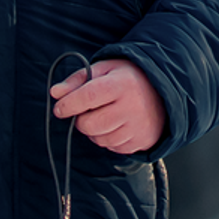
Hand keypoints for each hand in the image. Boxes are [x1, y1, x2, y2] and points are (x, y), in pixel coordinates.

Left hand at [50, 58, 166, 154]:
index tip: (59, 108)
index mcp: (122, 84)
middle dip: (81, 119)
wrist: (164, 91)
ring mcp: (139, 127)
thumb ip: (76, 81)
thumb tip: (55, 93)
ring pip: (99, 139)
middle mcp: (133, 107)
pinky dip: (108, 138)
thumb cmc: (128, 79)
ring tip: (106, 115)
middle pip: (89, 124)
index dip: (68, 105)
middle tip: (89, 110)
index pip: (87, 97)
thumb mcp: (103, 70)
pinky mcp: (142, 141)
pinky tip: (117, 125)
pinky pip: (112, 147)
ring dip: (95, 130)